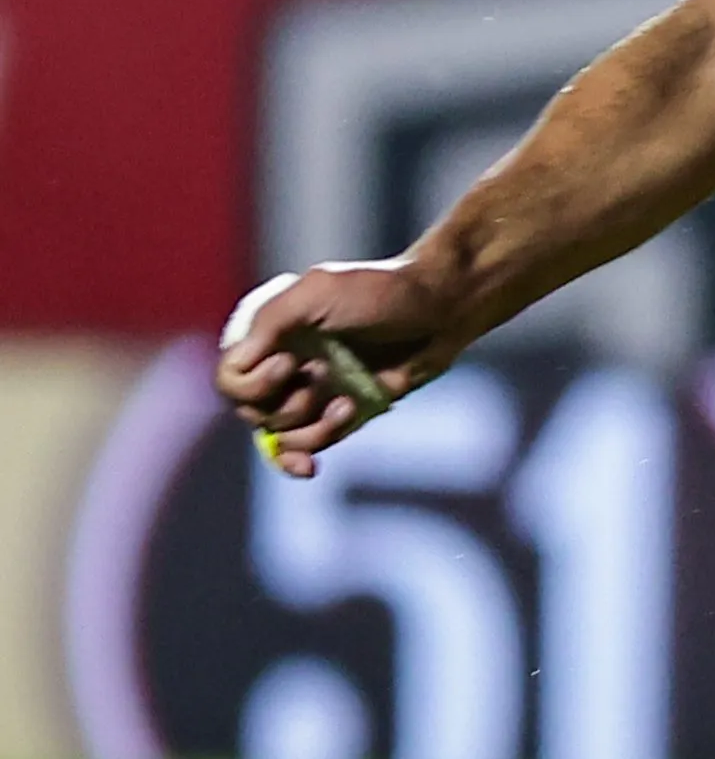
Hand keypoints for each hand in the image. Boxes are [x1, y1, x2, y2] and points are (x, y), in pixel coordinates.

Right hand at [216, 261, 475, 476]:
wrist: (442, 309)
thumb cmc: (382, 291)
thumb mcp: (318, 292)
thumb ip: (270, 322)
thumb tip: (237, 365)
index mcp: (268, 333)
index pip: (230, 377)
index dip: (251, 382)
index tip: (289, 364)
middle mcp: (282, 363)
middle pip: (250, 411)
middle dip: (285, 404)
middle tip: (323, 375)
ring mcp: (310, 390)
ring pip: (278, 435)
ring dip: (307, 429)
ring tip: (346, 403)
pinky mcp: (338, 412)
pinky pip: (305, 448)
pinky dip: (303, 457)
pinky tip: (311, 467)